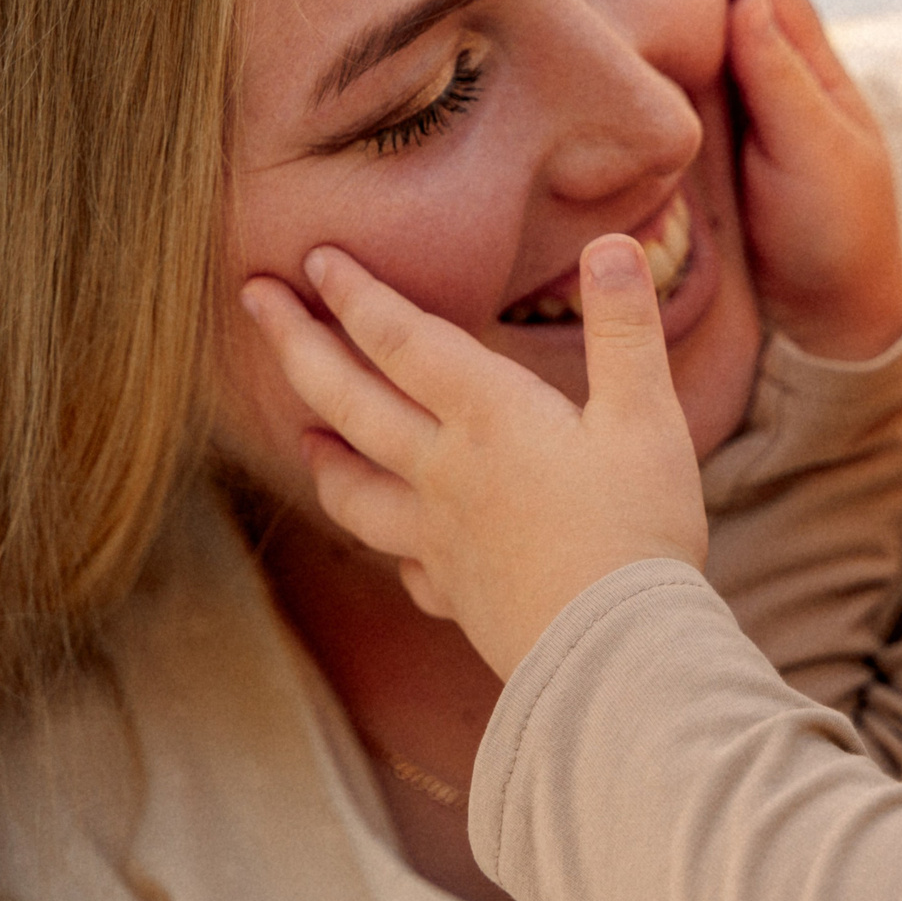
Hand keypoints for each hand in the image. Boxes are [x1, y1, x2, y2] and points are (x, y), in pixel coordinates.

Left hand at [240, 237, 706, 674]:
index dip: (356, 294)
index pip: (403, 340)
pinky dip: (392, 548)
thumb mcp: (647, 417)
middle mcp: (446, 473)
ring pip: (354, 491)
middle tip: (254, 299)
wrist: (616, 655)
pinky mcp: (456, 596)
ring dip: (322, 454)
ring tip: (302, 436)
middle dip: (297, 344)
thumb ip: (625, 327)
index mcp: (490, 418)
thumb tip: (612, 244)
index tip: (314, 257)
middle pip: (350, 402)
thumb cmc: (637, 531)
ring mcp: (441, 540)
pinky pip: (407, 566)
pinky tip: (401, 551)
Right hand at [641, 0, 901, 361]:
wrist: (830, 318)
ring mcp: (747, 109)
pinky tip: (627, 5)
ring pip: (705, 23)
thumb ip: (784, 82)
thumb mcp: (820, 157)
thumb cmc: (836, 236)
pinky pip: (683, 72)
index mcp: (813, 71)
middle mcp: (779, 77)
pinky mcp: (716, 144)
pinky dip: (660, 30)